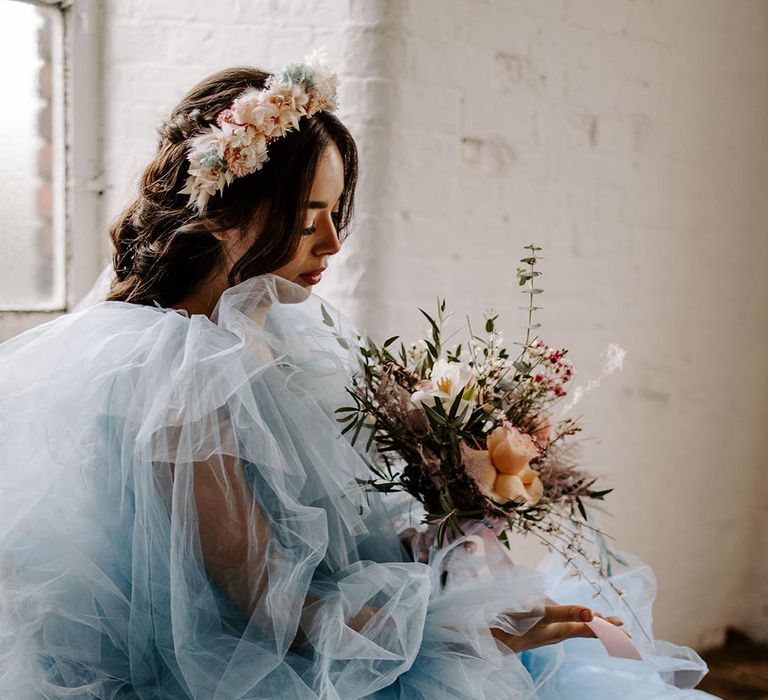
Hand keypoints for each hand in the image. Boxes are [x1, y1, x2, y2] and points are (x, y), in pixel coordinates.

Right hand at [490, 605, 624, 652]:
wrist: (483, 637)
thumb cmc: (510, 624)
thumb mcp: (538, 615)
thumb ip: (564, 612)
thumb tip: (591, 613)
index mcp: (559, 628)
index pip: (590, 629)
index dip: (609, 629)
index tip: (627, 632)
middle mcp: (555, 632)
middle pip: (586, 630)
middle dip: (606, 630)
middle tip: (626, 632)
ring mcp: (544, 631)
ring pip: (574, 628)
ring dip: (591, 626)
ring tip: (604, 623)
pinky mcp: (533, 628)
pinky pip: (559, 625)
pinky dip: (572, 621)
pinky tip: (569, 618)